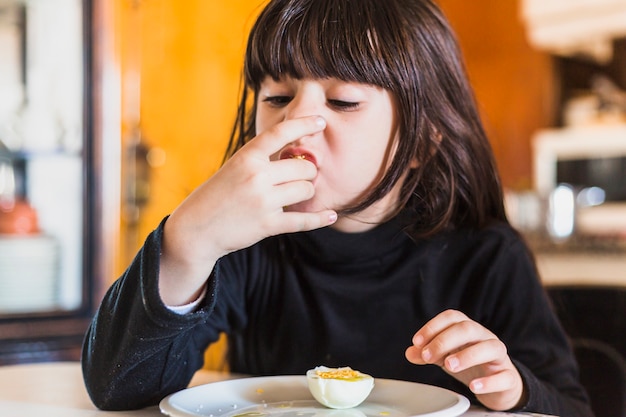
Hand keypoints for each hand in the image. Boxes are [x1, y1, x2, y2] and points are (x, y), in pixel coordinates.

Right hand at [159, 116, 336, 304]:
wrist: (196, 228)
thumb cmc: (217, 194)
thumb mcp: (235, 167)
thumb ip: (262, 160)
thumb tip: (299, 155)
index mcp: (247, 157)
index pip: (281, 133)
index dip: (304, 124)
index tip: (321, 121)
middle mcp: (256, 176)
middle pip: (304, 166)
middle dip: (307, 172)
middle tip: (299, 178)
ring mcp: (263, 201)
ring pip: (306, 190)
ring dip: (305, 193)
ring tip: (293, 197)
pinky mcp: (267, 225)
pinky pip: (303, 220)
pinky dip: (320, 218)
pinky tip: (331, 215)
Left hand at [405, 310, 525, 410]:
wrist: (498, 386)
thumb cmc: (470, 365)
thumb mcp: (445, 357)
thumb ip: (428, 354)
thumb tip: (410, 353)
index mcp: (468, 329)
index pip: (452, 317)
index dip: (433, 326)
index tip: (417, 342)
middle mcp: (484, 337)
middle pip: (468, 328)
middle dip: (445, 340)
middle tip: (428, 356)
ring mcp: (499, 356)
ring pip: (490, 347)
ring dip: (467, 355)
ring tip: (449, 367)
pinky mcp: (509, 376)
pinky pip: (504, 376)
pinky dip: (489, 381)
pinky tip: (474, 386)